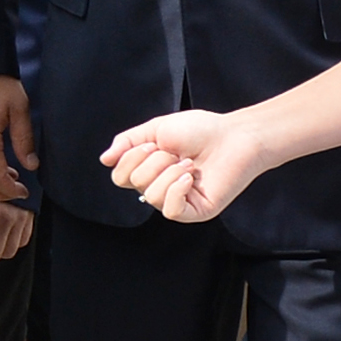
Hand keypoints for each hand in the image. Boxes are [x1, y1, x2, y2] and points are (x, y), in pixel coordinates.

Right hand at [102, 111, 268, 223]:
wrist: (235, 137)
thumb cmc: (201, 130)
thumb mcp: (156, 128)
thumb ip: (127, 142)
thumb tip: (104, 160)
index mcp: (150, 171)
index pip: (120, 176)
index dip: (131, 159)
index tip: (153, 144)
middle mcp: (160, 188)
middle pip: (134, 183)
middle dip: (153, 162)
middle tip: (176, 153)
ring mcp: (177, 202)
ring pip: (151, 196)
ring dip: (169, 173)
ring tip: (189, 164)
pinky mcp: (194, 212)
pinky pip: (170, 210)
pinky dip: (176, 190)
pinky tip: (190, 178)